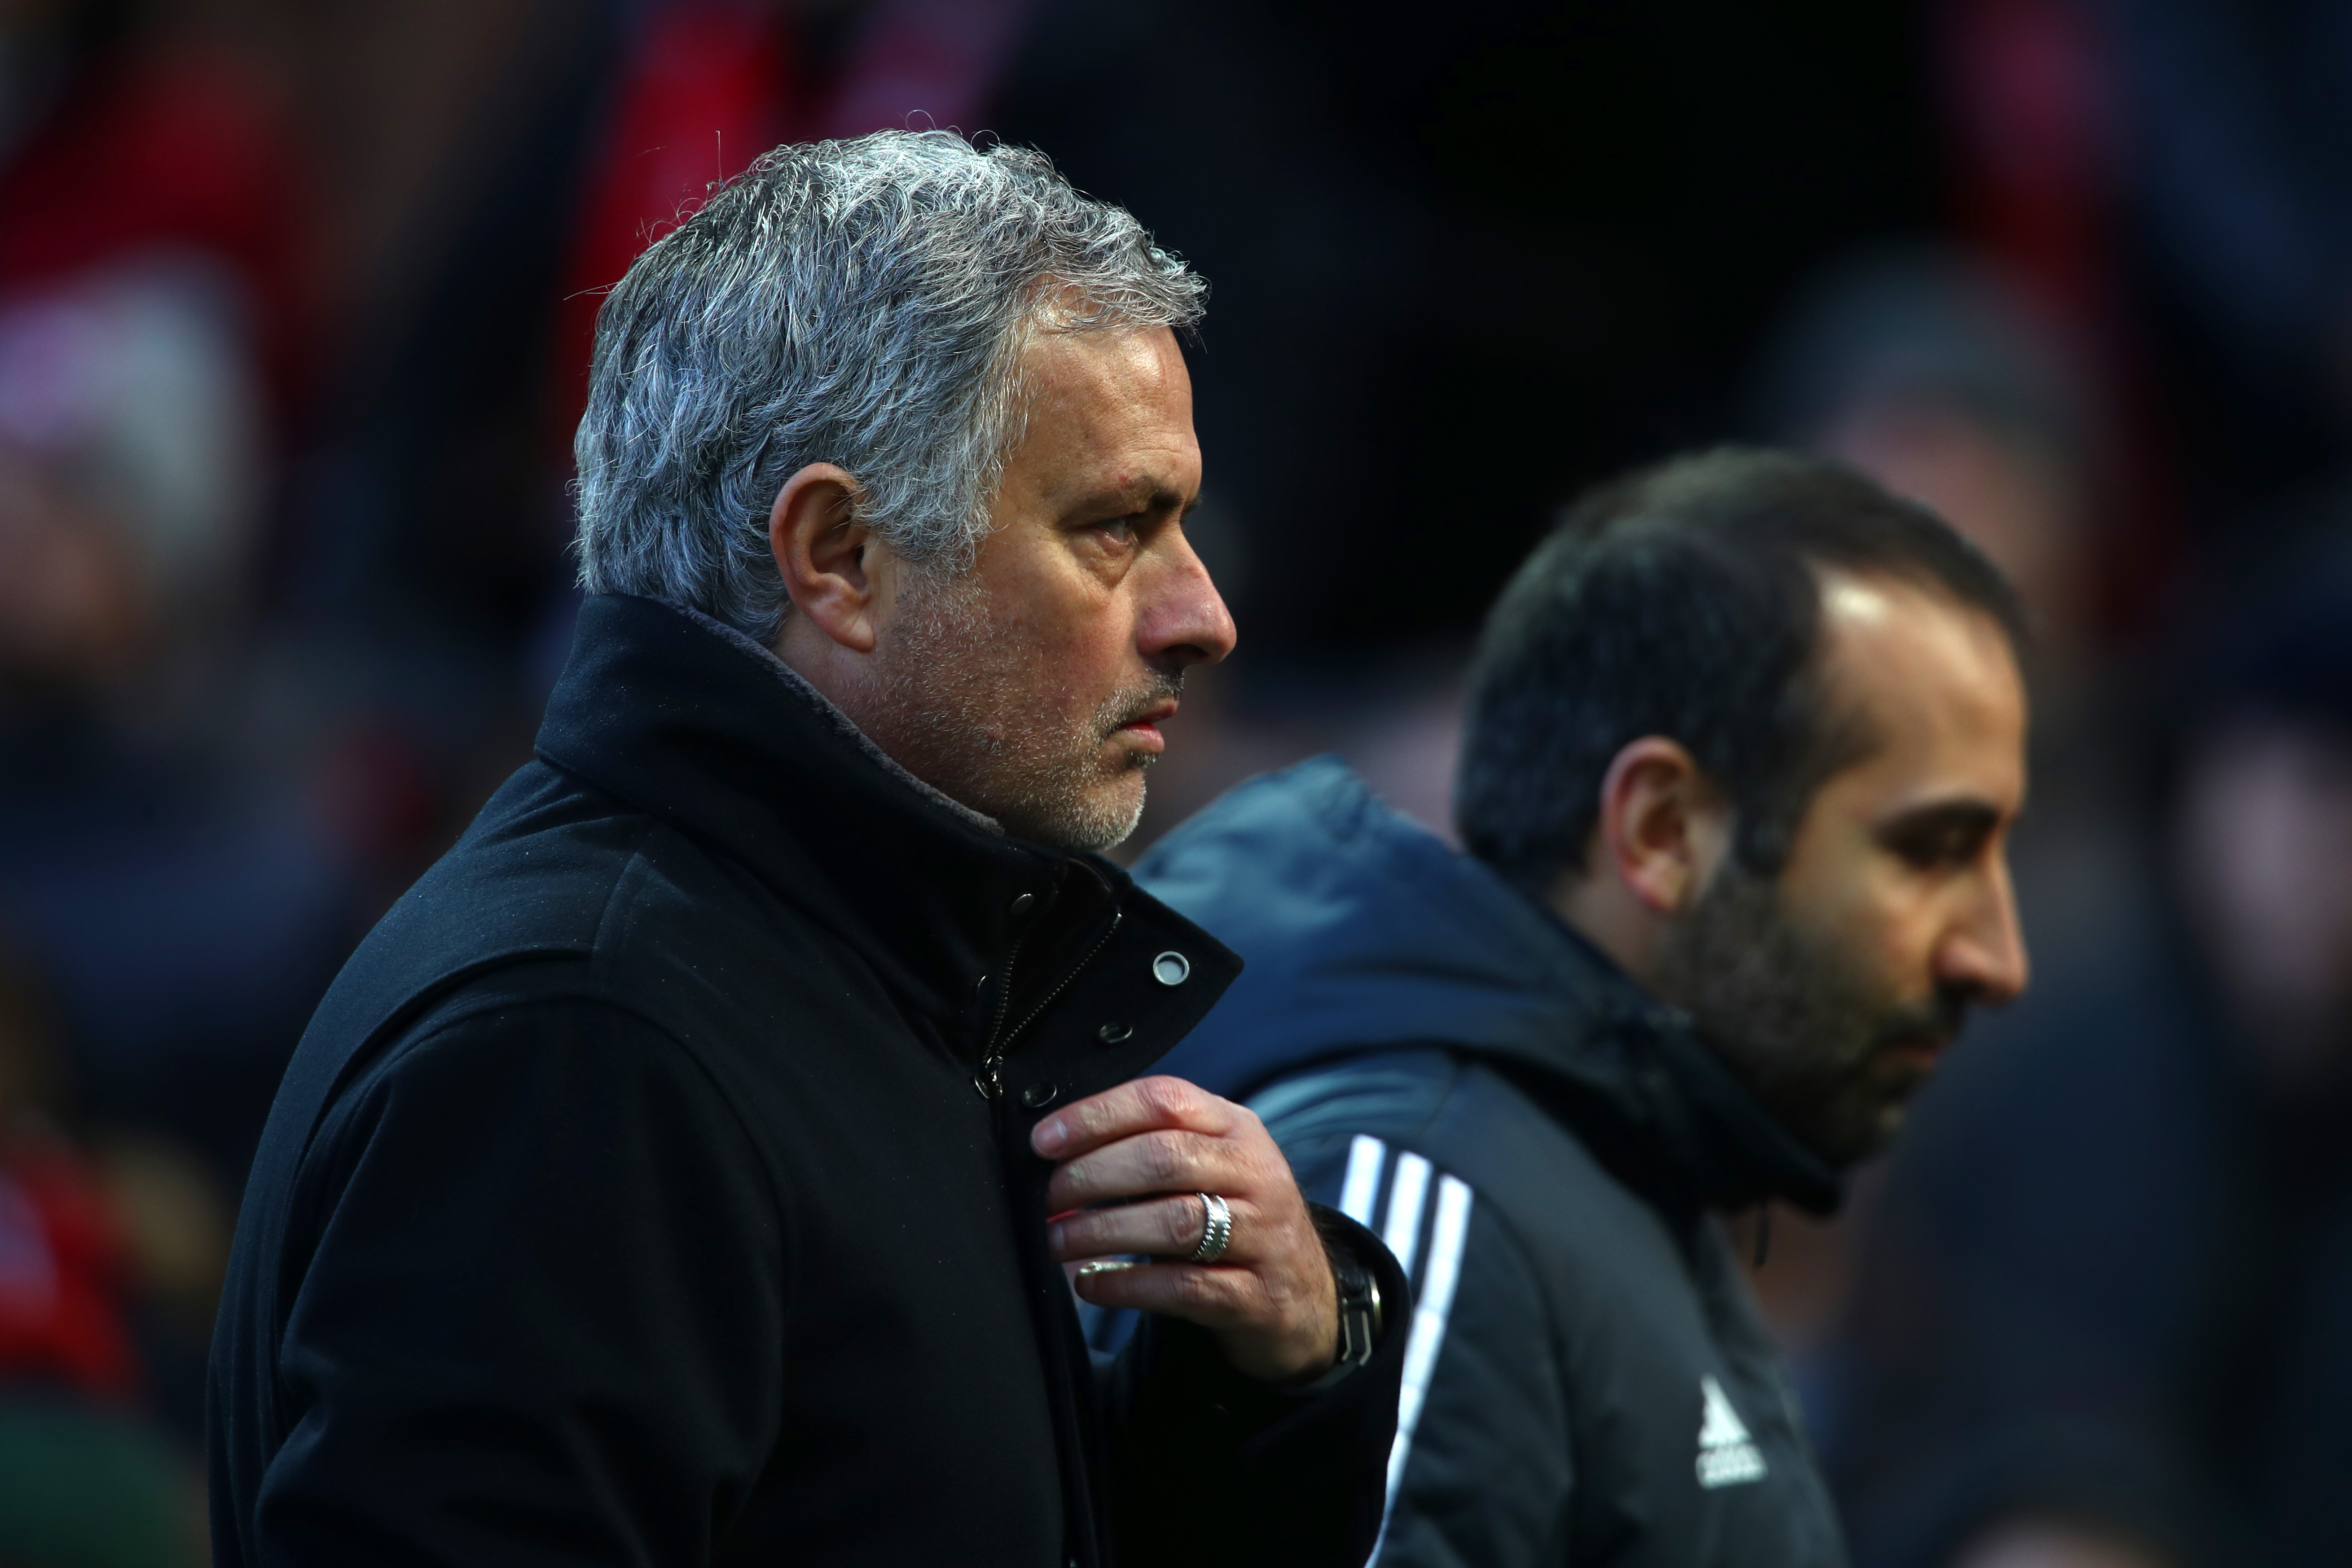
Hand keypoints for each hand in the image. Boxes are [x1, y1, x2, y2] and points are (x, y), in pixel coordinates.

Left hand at [1032, 1075, 1337, 1383]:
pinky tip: (1090, 1284)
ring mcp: (1264, 1236)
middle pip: (1164, 1157)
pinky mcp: (1257, 1296)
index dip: (1097, 1115)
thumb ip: (1152, 1148)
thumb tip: (1057, 1153)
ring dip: (1101, 1230)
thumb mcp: (1212, 1166)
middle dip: (1091, 1175)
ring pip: (1174, 1222)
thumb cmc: (1236, 1219)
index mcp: (1237, 1129)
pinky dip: (1127, 1284)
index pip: (1164, 1100)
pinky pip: (1183, 1287)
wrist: (1306, 1297)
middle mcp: (1257, 1174)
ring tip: (1057, 1240)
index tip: (1044, 1141)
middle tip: (1048, 1196)